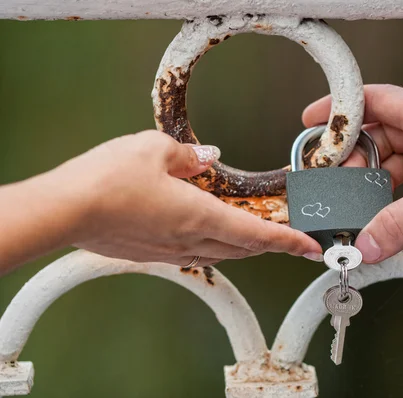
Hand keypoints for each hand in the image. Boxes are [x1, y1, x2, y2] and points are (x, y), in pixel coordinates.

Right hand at [50, 130, 320, 265]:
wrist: (64, 210)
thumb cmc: (106, 180)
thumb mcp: (154, 149)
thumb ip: (188, 155)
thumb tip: (205, 158)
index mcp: (199, 216)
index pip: (257, 234)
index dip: (288, 241)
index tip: (309, 247)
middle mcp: (189, 239)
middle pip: (243, 248)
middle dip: (270, 243)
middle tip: (287, 236)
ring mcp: (170, 250)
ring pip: (220, 253)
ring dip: (243, 245)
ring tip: (255, 232)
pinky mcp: (152, 253)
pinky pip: (195, 252)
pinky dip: (214, 244)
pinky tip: (208, 231)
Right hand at [303, 85, 402, 262]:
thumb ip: (399, 221)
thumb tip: (366, 241)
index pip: (374, 100)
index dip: (340, 108)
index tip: (315, 121)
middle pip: (380, 136)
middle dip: (355, 156)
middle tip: (334, 176)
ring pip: (396, 164)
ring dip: (376, 182)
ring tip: (357, 201)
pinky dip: (397, 200)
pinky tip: (387, 215)